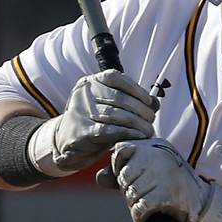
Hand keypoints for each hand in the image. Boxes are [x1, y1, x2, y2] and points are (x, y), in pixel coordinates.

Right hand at [28, 70, 156, 175]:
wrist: (65, 144)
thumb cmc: (93, 123)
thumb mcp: (110, 108)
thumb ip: (131, 102)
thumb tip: (155, 103)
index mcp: (90, 82)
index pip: (115, 78)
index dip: (136, 89)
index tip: (149, 102)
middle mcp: (84, 93)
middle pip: (119, 98)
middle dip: (141, 110)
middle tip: (151, 121)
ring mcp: (81, 111)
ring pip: (116, 114)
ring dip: (137, 123)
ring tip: (148, 131)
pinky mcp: (82, 132)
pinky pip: (109, 130)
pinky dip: (127, 133)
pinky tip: (138, 137)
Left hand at [107, 139, 221, 221]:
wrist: (203, 203)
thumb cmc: (172, 185)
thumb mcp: (150, 170)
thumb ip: (123, 170)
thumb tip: (100, 177)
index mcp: (154, 145)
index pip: (121, 150)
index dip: (122, 168)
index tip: (134, 178)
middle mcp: (158, 156)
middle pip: (124, 176)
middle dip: (129, 190)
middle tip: (145, 194)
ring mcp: (162, 175)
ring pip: (130, 192)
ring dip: (135, 204)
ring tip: (149, 204)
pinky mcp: (165, 195)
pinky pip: (138, 207)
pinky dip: (138, 215)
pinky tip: (144, 216)